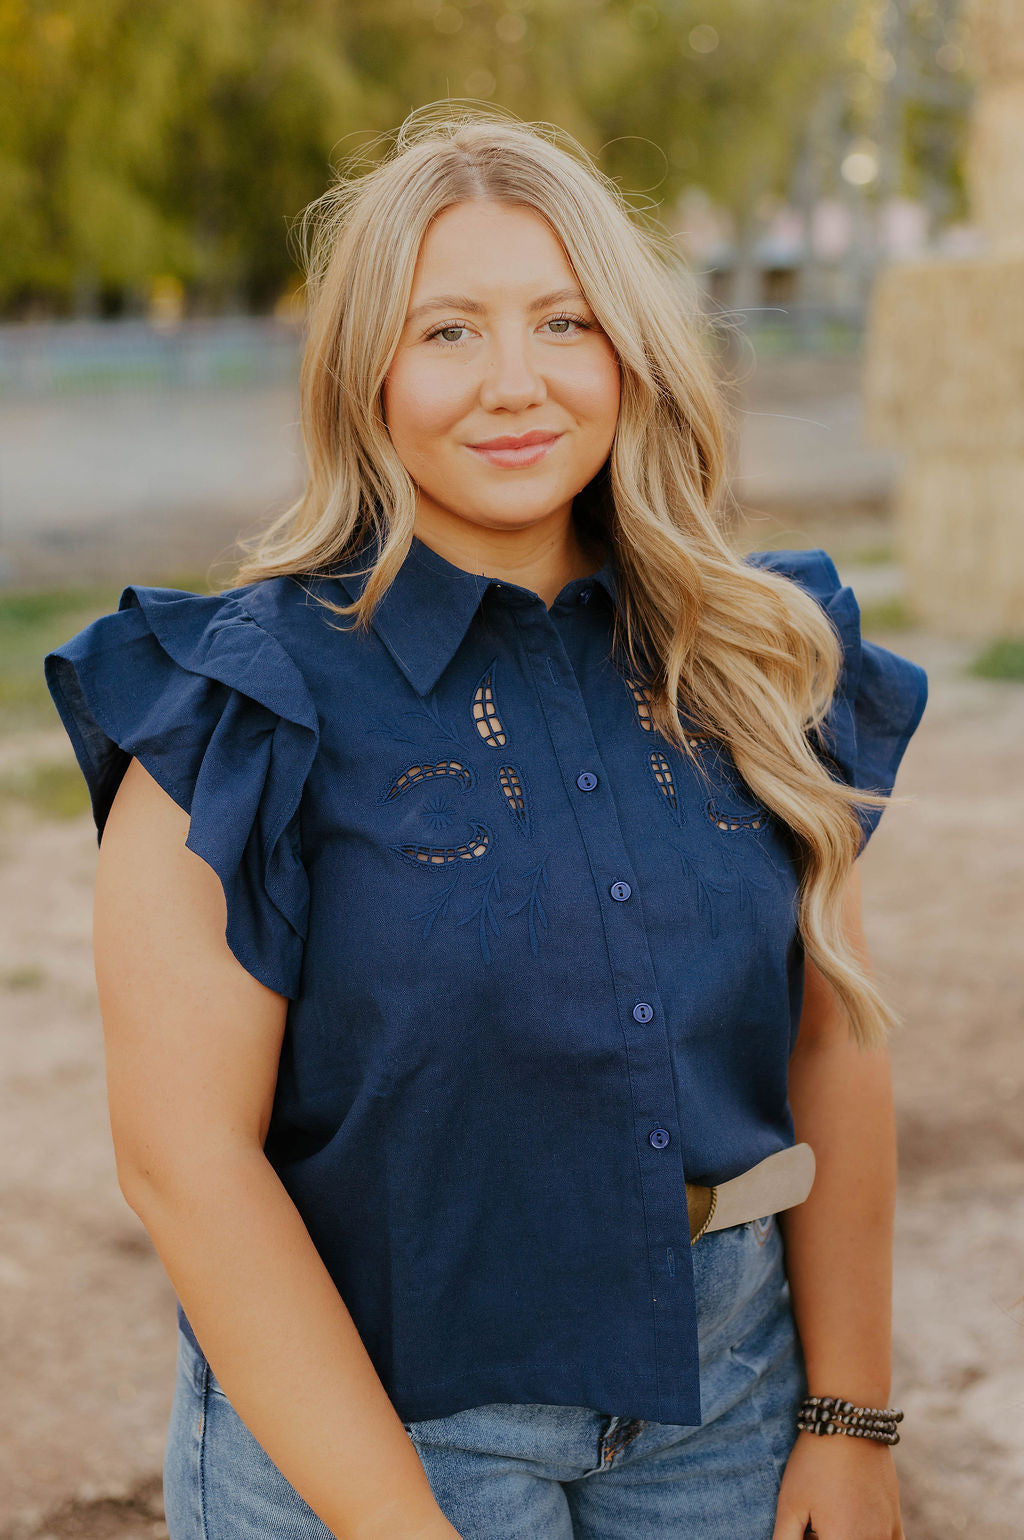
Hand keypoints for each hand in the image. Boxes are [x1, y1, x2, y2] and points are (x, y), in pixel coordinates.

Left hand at [772, 1430, 904, 1539]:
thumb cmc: (815, 1463)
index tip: (804, 1526)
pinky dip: (866, 1538)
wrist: (849, 1424)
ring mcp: (887, 1534)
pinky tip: (849, 1519)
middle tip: (811, 1521)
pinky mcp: (896, 1522)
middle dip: (821, 1538)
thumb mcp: (789, 1505)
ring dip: (842, 1536)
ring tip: (826, 1516)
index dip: (808, 1539)